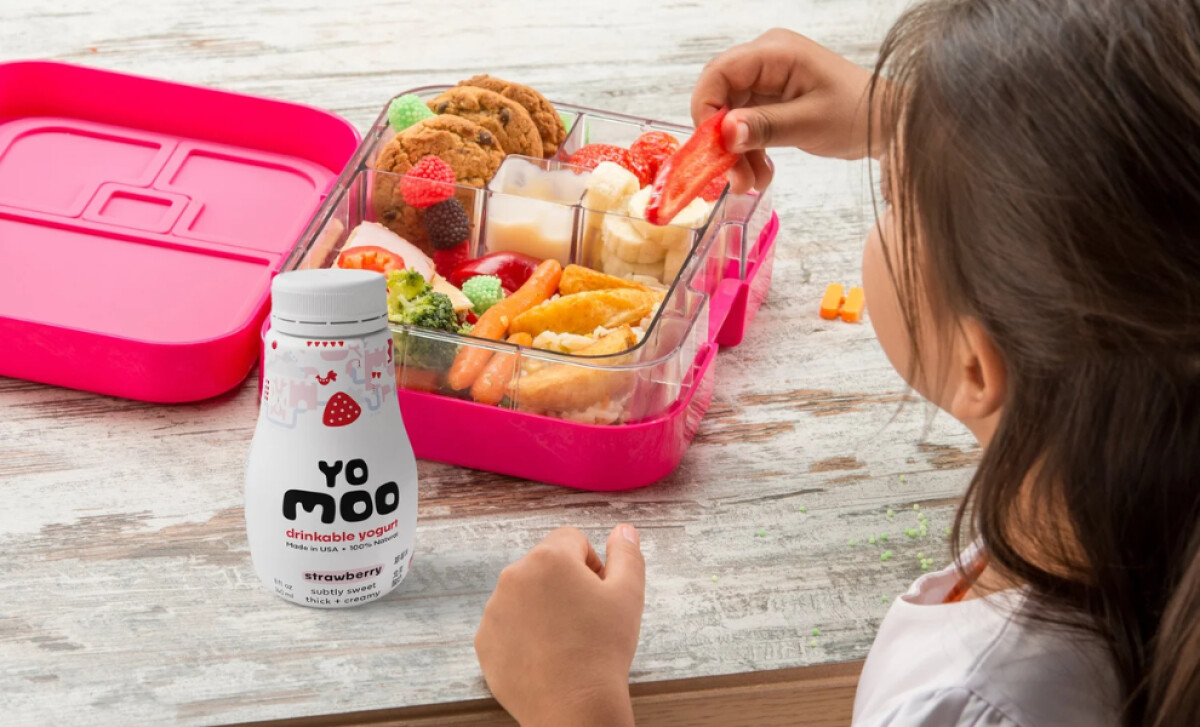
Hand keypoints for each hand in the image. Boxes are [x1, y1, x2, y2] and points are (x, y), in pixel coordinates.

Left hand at [475, 525, 645, 726]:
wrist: (573, 707)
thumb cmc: (603, 649)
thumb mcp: (629, 594)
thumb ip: (627, 554)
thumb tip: (624, 530)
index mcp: (548, 558)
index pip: (572, 540)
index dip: (592, 564)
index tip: (598, 594)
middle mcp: (513, 576)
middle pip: (546, 566)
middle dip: (566, 584)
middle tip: (585, 620)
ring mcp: (494, 610)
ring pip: (525, 595)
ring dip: (543, 608)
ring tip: (566, 641)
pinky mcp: (485, 640)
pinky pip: (507, 624)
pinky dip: (524, 634)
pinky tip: (546, 656)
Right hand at [692, 28, 885, 192]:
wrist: (887, 122)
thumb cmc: (859, 113)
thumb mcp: (809, 123)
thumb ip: (764, 126)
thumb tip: (724, 133)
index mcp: (775, 52)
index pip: (718, 73)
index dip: (706, 110)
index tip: (712, 149)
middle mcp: (766, 60)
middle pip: (721, 97)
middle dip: (723, 141)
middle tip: (734, 177)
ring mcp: (768, 80)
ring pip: (730, 117)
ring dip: (737, 154)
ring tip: (753, 182)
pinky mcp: (772, 100)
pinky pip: (746, 126)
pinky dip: (749, 152)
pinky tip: (762, 173)